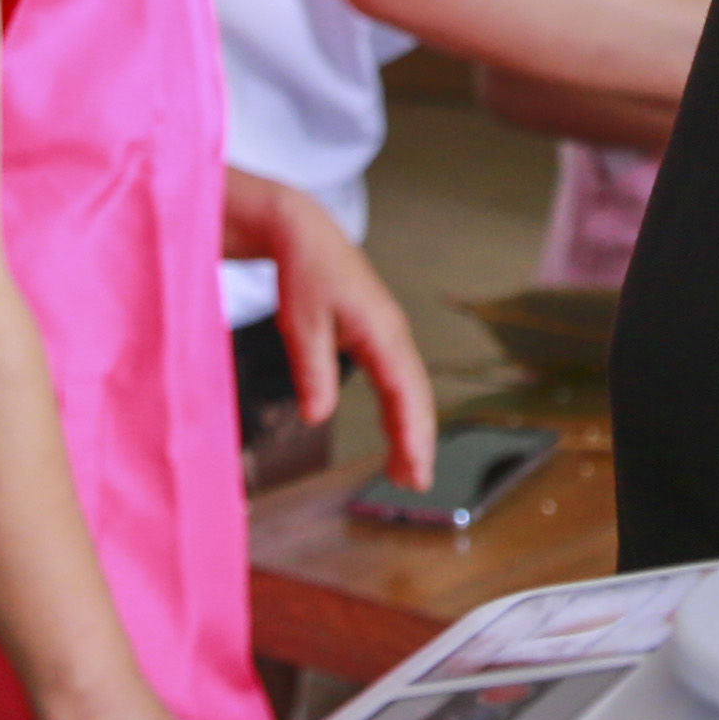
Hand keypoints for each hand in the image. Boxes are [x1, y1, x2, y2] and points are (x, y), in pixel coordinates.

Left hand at [222, 173, 436, 489]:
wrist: (304, 233)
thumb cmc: (304, 273)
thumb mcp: (300, 322)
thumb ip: (312, 369)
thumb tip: (317, 416)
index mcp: (381, 331)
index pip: (405, 393)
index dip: (413, 436)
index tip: (415, 473)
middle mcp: (393, 335)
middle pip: (415, 396)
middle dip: (418, 441)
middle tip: (414, 486)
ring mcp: (389, 336)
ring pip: (409, 390)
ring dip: (410, 430)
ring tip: (404, 473)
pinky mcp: (377, 337)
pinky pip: (397, 381)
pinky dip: (400, 411)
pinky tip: (394, 435)